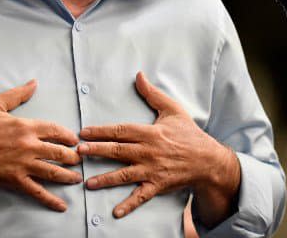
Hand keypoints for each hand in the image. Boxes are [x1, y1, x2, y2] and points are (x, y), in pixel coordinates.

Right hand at [0, 79, 82, 210]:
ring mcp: (24, 165)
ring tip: (76, 178)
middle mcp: (29, 146)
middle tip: (79, 159)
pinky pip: (38, 191)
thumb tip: (33, 83)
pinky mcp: (16, 180)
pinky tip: (62, 205)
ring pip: (53, 172)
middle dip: (73, 157)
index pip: (56, 130)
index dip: (68, 136)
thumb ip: (18, 94)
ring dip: (68, 176)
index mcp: (26, 127)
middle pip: (60, 152)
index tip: (74, 140)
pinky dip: (51, 200)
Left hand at [77, 72, 239, 220]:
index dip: (101, 131)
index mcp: (150, 132)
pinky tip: (115, 212)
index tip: (83, 132)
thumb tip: (139, 75)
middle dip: (97, 151)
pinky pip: (141, 196)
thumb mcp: (172, 110)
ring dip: (105, 179)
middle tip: (79, 152)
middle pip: (118, 151)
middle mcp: (149, 151)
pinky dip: (128, 205)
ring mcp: (152, 170)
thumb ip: (152, 94)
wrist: (208, 160)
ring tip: (87, 182)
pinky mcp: (158, 185)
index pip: (121, 130)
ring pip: (125, 174)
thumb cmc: (188, 133)